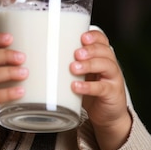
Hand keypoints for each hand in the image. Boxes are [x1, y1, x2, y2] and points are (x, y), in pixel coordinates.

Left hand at [70, 29, 131, 149]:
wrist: (106, 113)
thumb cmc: (89, 88)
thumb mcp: (79, 73)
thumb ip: (67, 63)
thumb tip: (37, 54)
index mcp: (101, 55)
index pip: (102, 39)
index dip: (94, 36)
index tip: (82, 37)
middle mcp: (110, 64)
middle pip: (104, 50)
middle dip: (90, 50)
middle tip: (76, 53)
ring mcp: (113, 78)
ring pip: (106, 66)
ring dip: (89, 65)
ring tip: (73, 68)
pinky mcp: (112, 94)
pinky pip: (102, 88)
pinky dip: (89, 87)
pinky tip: (76, 86)